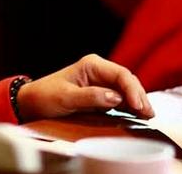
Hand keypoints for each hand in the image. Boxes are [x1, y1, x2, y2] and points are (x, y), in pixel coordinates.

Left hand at [15, 54, 153, 121]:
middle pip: (127, 81)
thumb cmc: (45, 96)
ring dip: (138, 101)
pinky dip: (130, 105)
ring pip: (127, 89)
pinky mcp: (101, 93)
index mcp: (92, 65)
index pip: (120, 74)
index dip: (132, 90)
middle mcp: (99, 70)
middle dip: (139, 96)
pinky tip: (138, 114)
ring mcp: (101, 81)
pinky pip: (121, 97)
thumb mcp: (65, 97)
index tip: (139, 106)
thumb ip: (90, 97)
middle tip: (149, 114)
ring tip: (148, 115)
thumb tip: (115, 98)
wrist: (32, 101)